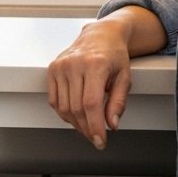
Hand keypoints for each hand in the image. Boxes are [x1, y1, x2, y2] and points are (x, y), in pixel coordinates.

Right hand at [48, 18, 131, 148]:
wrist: (99, 36)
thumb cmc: (113, 55)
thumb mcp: (124, 78)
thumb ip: (118, 103)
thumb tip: (110, 124)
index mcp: (95, 65)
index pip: (91, 104)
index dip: (94, 126)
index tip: (100, 140)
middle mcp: (74, 64)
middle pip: (76, 108)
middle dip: (86, 128)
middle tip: (96, 138)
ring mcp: (60, 66)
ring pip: (63, 107)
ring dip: (75, 123)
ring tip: (87, 127)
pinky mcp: (52, 69)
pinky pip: (54, 99)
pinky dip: (63, 113)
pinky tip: (75, 116)